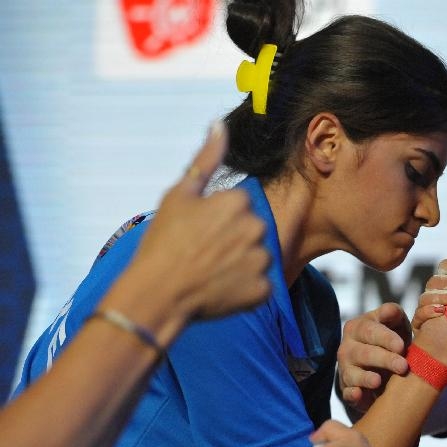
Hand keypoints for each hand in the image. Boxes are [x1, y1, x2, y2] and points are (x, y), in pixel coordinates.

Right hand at [132, 121, 270, 319]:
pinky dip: (243, 291)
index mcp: (239, 201)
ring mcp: (261, 260)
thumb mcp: (179, 194)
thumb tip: (220, 124)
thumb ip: (205, 159)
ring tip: (211, 273)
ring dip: (240, 265)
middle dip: (233, 241)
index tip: (197, 233)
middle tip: (202, 254)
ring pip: (257, 259)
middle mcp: (257, 227)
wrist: (157, 294)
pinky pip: (259, 287)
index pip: (238, 207)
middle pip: (251, 231)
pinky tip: (221, 290)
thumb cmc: (163, 243)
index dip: (216, 221)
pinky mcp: (262, 290)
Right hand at [336, 303, 411, 412]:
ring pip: (353, 373)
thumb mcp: (395, 324)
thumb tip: (391, 311)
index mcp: (359, 327)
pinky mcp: (347, 389)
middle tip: (403, 366)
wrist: (382, 366)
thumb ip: (393, 314)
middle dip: (384, 359)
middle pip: (364, 353)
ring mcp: (345, 369)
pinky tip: (358, 395)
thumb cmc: (391, 340)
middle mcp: (348, 347)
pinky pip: (347, 393)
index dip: (386, 338)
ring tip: (378, 381)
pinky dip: (352, 394)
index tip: (400, 346)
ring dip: (366, 378)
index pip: (370, 330)